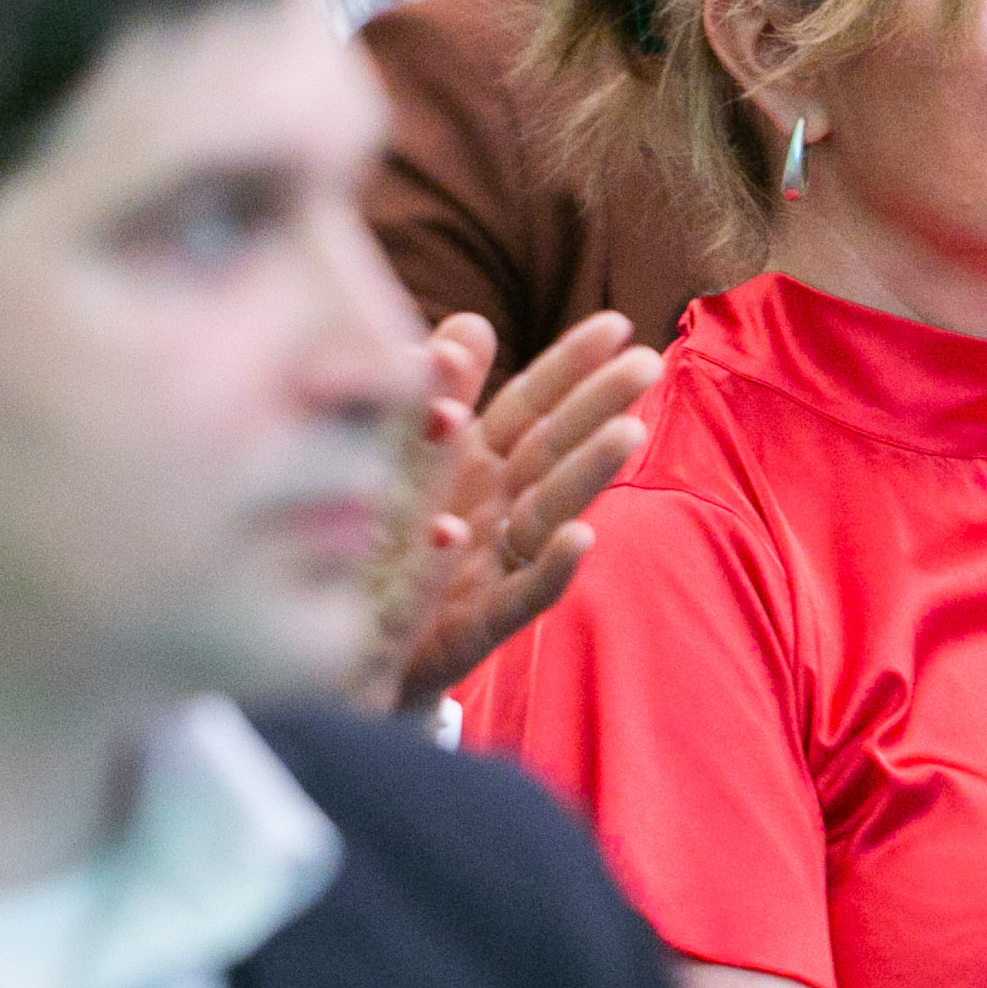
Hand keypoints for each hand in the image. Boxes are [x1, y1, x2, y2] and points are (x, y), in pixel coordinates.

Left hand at [359, 310, 660, 714]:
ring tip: (629, 432)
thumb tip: (471, 322)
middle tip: (649, 365)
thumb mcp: (401, 468)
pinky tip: (581, 539)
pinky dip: (550, 569)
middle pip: (551, 454)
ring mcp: (488, 571)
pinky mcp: (472, 630)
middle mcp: (493, 515)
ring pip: (546, 517)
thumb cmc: (382, 560)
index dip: (570, 367)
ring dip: (588, 476)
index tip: (617, 323)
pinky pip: (517, 599)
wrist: (337, 665)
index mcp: (474, 471)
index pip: (530, 408)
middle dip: (599, 408)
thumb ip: (435, 395)